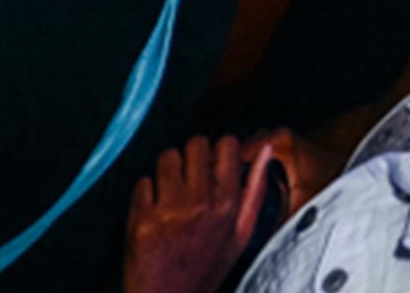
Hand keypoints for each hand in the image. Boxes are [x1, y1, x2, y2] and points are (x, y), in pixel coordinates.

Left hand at [121, 132, 297, 292]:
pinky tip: (155, 213)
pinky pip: (142, 181)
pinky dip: (146, 193)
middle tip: (190, 178)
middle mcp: (201, 204)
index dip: (217, 148)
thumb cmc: (206, 265)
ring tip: (172, 196)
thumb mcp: (241, 234)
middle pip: (194, 144)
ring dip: (167, 171)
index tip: (212, 161)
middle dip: (192, 156)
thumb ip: (254, 190)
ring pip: (166, 157)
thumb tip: (267, 150)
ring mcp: (171, 211)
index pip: (225, 145)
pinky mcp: (144, 219)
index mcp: (229, 206)